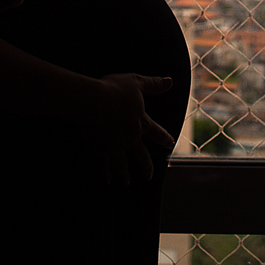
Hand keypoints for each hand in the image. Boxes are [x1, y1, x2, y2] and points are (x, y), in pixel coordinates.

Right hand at [82, 73, 175, 187]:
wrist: (94, 101)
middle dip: (145, 166)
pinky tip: (106, 180)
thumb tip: (170, 81)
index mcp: (140, 121)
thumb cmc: (114, 89)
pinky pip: (104, 165)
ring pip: (122, 165)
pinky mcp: (100, 150)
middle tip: (148, 176)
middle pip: (141, 155)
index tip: (170, 145)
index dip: (164, 138)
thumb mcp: (136, 82)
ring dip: (124, 175)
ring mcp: (115, 146)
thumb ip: (153, 84)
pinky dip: (105, 173)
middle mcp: (130, 137)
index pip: (156, 132)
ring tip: (125, 183)